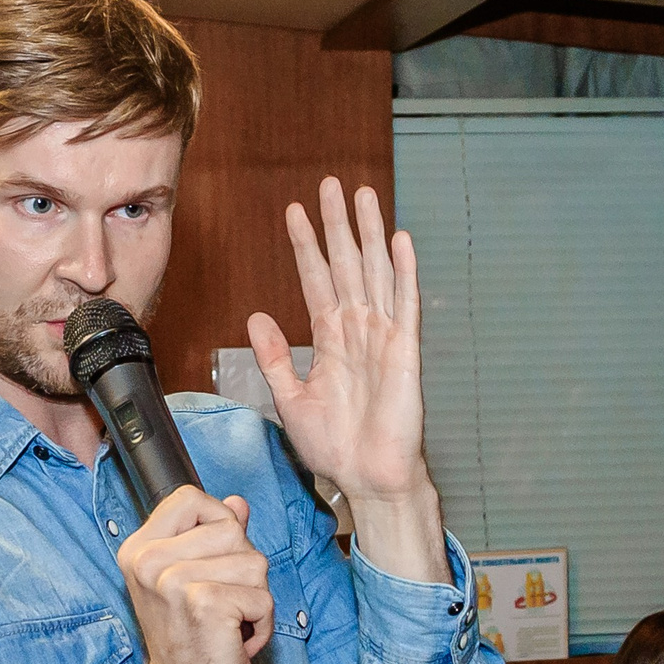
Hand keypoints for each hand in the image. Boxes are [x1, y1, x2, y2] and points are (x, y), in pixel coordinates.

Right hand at [122, 488, 273, 663]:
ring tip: (227, 623)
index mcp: (139, 549)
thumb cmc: (192, 641)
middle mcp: (148, 561)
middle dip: (242, 569)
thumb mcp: (194, 580)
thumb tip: (237, 502)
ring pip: (254, 562)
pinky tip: (234, 640)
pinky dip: (261, 623)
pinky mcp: (204, 603)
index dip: (218, 524)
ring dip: (254, 598)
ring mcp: (173, 581)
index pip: (191, 497)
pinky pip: (262, 596)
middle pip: (231, 528)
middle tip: (219, 605)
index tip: (210, 565)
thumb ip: (213, 536)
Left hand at [246, 177, 445, 580]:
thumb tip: (256, 317)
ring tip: (363, 196)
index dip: (306, 246)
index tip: (294, 212)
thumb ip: (274, 357)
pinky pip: (406, 305)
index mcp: (331, 340)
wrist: (368, 478)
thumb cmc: (336, 447)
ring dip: (370, 234)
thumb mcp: (290, 398)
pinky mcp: (406, 352)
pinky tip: (401, 242)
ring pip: (376, 274)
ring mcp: (384, 337)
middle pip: (346, 265)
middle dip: (337, 225)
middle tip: (329, 184)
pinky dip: (405, 273)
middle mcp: (358, 330)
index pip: (316, 280)